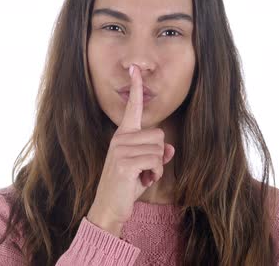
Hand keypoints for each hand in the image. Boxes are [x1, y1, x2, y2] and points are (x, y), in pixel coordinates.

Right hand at [86, 64, 174, 236]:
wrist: (108, 208)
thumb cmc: (126, 187)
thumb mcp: (144, 168)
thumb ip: (156, 155)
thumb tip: (170, 148)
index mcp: (123, 135)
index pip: (132, 108)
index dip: (135, 88)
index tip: (135, 69)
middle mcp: (120, 138)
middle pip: (159, 134)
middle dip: (158, 156)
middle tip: (143, 171)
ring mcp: (120, 149)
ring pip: (159, 148)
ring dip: (156, 167)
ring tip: (141, 177)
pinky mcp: (124, 161)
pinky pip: (155, 161)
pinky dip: (155, 174)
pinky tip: (142, 181)